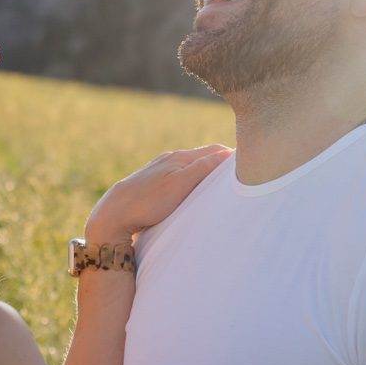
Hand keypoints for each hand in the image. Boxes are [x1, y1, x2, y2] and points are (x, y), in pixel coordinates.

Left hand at [85, 145, 230, 243]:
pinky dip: (194, 177)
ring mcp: (161, 169)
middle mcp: (170, 159)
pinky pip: (181, 174)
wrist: (114, 213)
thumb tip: (227, 152)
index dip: (232, 157)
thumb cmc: (148, 202)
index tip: (251, 164)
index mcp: (180, 158)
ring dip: (208, 170)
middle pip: (204, 156)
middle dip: (223, 161)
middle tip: (243, 172)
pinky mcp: (153, 182)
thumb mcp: (180, 185)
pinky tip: (195, 187)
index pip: (215, 151)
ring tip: (224, 180)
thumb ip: (203, 168)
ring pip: (192, 165)